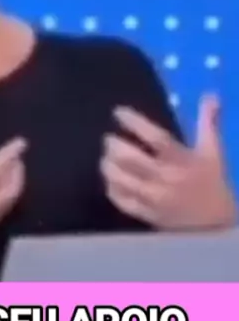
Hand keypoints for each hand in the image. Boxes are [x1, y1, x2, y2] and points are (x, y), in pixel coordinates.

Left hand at [101, 95, 236, 230]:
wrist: (216, 226)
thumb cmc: (212, 182)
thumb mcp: (213, 150)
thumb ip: (208, 121)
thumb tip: (211, 94)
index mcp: (183, 160)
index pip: (156, 138)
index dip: (134, 122)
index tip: (118, 112)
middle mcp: (167, 179)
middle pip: (132, 159)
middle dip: (115, 146)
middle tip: (108, 139)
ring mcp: (155, 199)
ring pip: (123, 180)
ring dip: (109, 166)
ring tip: (106, 158)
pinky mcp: (148, 215)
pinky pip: (122, 201)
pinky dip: (112, 189)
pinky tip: (111, 180)